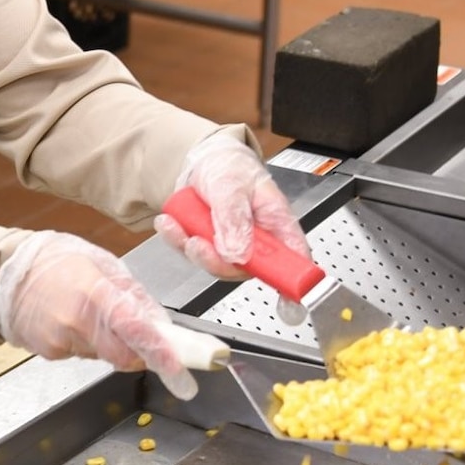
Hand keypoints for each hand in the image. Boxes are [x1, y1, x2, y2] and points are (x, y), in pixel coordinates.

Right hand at [0, 231, 199, 400]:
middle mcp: (76, 322)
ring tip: (94, 314)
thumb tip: (160, 323)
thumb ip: (132, 294)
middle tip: (148, 339)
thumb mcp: (101, 263)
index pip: (134, 330)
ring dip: (112, 342)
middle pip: (123, 355)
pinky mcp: (51, 353)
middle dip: (140, 351)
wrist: (5, 274)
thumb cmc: (54, 261)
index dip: (160, 352)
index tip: (179, 369)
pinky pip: (83, 353)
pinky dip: (89, 342)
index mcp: (92, 293)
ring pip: (104, 355)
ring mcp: (61, 341)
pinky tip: (75, 321)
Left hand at [154, 135, 313, 284]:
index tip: (287, 302)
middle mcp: (259, 241)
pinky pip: (194, 255)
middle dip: (217, 261)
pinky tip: (170, 224)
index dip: (293, 282)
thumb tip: (238, 253)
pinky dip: (178, 241)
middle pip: (246, 270)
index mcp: (276, 223)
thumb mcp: (232, 185)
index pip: (294, 258)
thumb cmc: (230, 168)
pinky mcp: (212, 249)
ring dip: (194, 249)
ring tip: (182, 225)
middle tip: (199, 243)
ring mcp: (235, 248)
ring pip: (216, 266)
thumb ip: (234, 218)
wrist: (204, 162)